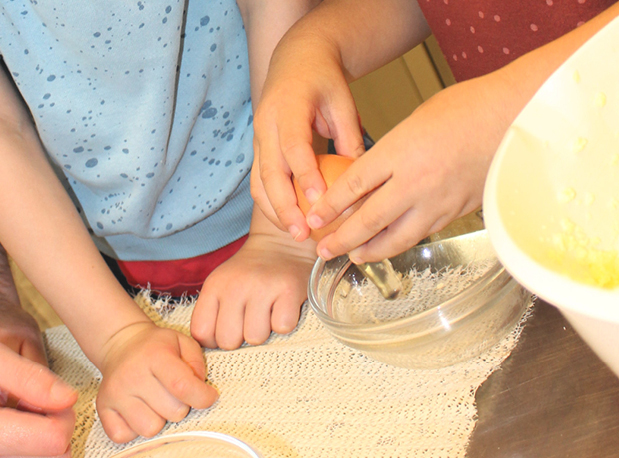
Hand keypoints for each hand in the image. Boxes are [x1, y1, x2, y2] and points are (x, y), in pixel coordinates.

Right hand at [95, 322, 217, 443]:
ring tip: (154, 403)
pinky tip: (138, 411)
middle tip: (172, 394)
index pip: (182, 386)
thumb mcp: (183, 343)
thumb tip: (200, 390)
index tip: (208, 396)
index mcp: (154, 356)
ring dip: (158, 420)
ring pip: (150, 429)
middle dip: (180, 407)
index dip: (202, 397)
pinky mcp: (103, 409)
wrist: (121, 346)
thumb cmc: (155, 349)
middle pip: (173, 413)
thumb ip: (197, 363)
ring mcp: (115, 394)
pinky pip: (125, 436)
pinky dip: (134, 429)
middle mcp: (131, 375)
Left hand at [191, 211, 315, 349]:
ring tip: (267, 313)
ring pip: (256, 338)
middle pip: (228, 341)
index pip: (201, 332)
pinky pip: (282, 328)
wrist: (282, 245)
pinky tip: (282, 307)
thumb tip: (211, 349)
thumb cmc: (250, 275)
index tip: (228, 331)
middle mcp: (235, 286)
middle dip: (240, 339)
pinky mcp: (289, 289)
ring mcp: (262, 287)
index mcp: (214, 286)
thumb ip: (212, 313)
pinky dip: (285, 322)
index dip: (214, 341)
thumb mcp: (222, 286)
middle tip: (249, 322)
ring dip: (264, 331)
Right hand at [252, 17, 364, 241]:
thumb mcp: (343, 101)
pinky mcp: (258, 151)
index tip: (318, 202)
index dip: (304, 176)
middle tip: (304, 233)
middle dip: (285, 207)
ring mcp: (258, 139)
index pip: (293, 147)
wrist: (295, 61)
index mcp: (287, 107)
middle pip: (270, 173)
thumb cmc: (323, 80)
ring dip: (276, 212)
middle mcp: (266, 125)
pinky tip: (291, 222)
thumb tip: (361, 176)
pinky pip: (259, 184)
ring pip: (259, 183)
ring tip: (298, 235)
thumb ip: (350, 136)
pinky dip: (272, 206)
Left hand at [307, 74, 513, 262]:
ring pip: (395, 237)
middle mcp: (415, 181)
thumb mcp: (416, 121)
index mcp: (399, 151)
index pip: (353, 185)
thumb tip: (370, 176)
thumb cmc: (469, 107)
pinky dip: (400, 243)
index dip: (330, 206)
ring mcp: (437, 201)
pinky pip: (420, 233)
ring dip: (369, 250)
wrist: (518, 116)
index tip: (314, 218)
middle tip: (323, 249)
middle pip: (368, 219)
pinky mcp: (456, 212)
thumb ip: (391, 151)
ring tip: (352, 255)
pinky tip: (389, 245)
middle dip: (341, 239)